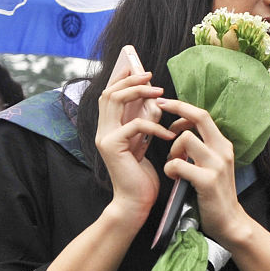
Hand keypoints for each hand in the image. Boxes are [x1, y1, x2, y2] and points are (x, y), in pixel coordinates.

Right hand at [95, 71, 170, 227]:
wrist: (136, 202)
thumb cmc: (142, 175)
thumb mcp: (144, 142)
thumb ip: (145, 122)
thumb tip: (156, 102)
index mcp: (109, 128)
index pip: (109, 94)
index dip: (121, 78)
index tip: (138, 68)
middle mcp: (102, 130)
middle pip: (109, 92)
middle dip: (130, 80)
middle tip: (150, 76)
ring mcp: (104, 137)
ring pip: (115, 100)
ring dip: (138, 93)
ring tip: (159, 94)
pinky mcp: (112, 146)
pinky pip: (135, 125)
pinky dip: (154, 126)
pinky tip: (167, 135)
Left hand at [155, 98, 250, 245]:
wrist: (230, 221)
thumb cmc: (215, 194)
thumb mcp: (213, 165)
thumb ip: (202, 149)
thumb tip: (181, 133)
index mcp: (223, 145)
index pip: (203, 115)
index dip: (183, 106)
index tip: (165, 103)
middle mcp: (222, 150)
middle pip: (200, 117)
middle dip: (177, 109)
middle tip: (160, 108)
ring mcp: (216, 165)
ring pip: (186, 138)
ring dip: (173, 149)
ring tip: (173, 163)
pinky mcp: (207, 180)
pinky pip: (179, 164)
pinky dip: (170, 169)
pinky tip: (173, 178)